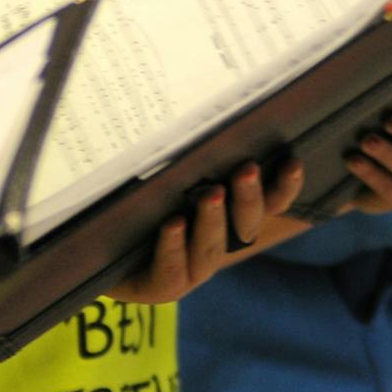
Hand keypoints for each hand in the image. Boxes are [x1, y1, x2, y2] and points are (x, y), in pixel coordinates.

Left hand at [107, 159, 305, 303]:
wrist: (99, 248)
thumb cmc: (142, 201)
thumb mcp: (168, 173)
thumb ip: (191, 154)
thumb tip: (206, 105)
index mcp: (231, 218)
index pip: (269, 203)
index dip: (284, 186)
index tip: (292, 160)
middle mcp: (218, 244)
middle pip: (246, 224)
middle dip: (248, 196)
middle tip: (245, 168)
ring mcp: (192, 269)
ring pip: (211, 248)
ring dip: (213, 220)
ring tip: (210, 194)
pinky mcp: (162, 286)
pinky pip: (173, 270)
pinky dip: (174, 246)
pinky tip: (172, 224)